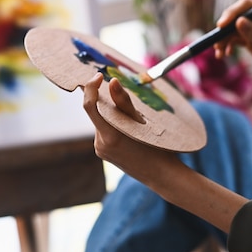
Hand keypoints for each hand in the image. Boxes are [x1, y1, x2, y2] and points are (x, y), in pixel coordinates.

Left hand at [82, 73, 247, 232]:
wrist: (162, 175)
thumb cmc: (157, 147)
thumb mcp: (142, 121)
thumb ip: (123, 101)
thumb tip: (111, 81)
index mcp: (109, 135)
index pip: (89, 106)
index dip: (91, 87)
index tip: (99, 75)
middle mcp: (100, 143)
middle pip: (97, 113)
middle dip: (108, 102)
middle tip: (124, 97)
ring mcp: (100, 150)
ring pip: (101, 122)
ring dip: (112, 115)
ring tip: (134, 121)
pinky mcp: (103, 153)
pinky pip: (104, 131)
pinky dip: (114, 125)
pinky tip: (130, 131)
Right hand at [214, 0, 251, 84]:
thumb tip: (238, 22)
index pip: (245, 6)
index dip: (231, 13)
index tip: (221, 25)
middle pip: (236, 17)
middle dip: (224, 29)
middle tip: (216, 41)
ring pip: (232, 30)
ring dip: (223, 40)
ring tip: (219, 52)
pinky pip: (234, 41)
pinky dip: (227, 46)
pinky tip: (224, 54)